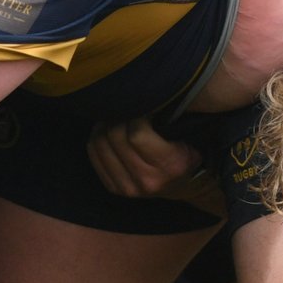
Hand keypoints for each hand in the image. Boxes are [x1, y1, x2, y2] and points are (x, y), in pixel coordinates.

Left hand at [86, 117, 205, 200]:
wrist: (181, 186)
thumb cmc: (185, 154)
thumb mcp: (189, 136)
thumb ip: (169, 117)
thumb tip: (143, 94)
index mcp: (171, 166)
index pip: (137, 134)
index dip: (136, 115)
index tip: (142, 106)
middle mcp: (147, 181)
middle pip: (115, 137)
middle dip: (119, 116)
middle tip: (126, 108)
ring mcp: (127, 188)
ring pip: (100, 143)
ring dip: (105, 124)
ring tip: (116, 116)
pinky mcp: (113, 188)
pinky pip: (93, 154)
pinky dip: (97, 136)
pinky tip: (107, 129)